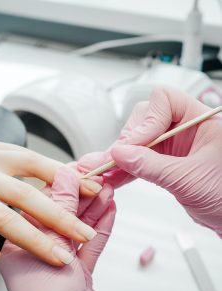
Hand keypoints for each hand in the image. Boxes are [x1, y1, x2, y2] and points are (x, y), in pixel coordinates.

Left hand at [0, 166, 119, 290]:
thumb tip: (65, 179)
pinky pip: (90, 246)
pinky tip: (110, 211)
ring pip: (77, 230)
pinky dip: (100, 229)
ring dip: (93, 210)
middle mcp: (34, 254)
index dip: (58, 187)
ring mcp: (58, 265)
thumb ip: (60, 213)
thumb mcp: (53, 251)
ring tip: (108, 189)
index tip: (76, 171)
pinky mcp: (78, 275)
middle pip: (59, 216)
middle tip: (96, 177)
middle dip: (79, 196)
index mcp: (16, 247)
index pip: (36, 207)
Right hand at [78, 87, 221, 235]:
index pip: (165, 101)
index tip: (134, 145)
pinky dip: (125, 169)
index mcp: (200, 121)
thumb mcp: (188, 180)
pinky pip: (139, 160)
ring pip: (138, 142)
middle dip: (127, 141)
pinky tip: (112, 177)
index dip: (146, 120)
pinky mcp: (165, 163)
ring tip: (101, 170)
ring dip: (119, 157)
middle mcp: (184, 129)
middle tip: (110, 160)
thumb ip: (151, 166)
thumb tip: (119, 153)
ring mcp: (173, 146)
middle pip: (144, 120)